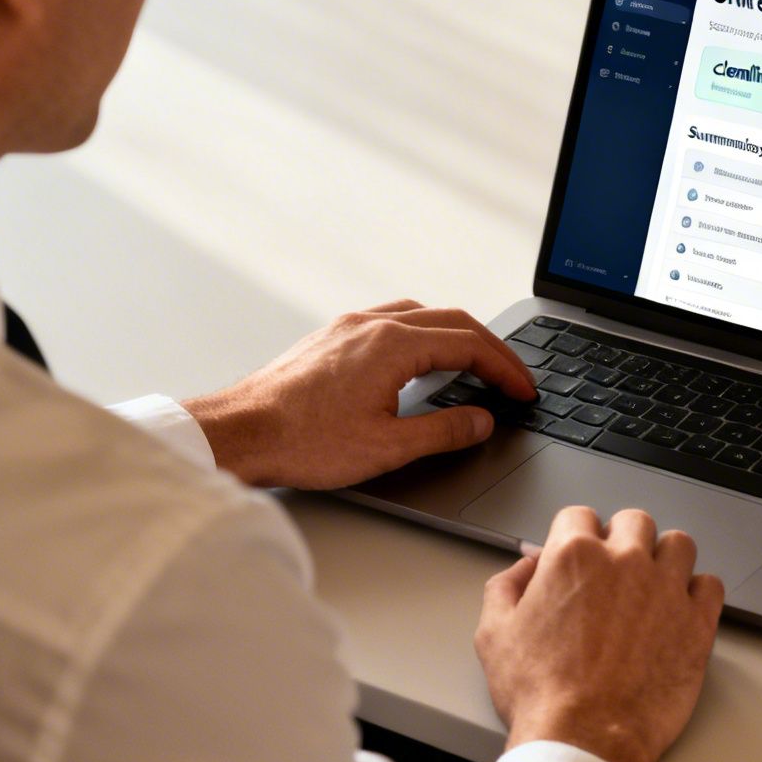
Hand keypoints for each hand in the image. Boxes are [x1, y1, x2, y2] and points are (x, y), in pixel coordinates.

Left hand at [182, 299, 535, 488]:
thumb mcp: (386, 447)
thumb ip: (443, 430)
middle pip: (451, 321)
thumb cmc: (300, 441)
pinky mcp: (329, 338)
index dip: (505, 368)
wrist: (238, 434)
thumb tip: (480, 420)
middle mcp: (371, 324)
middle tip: (512, 377)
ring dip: (455, 335)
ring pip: (420, 315)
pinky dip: (421, 334)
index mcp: (392, 345)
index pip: (469, 344)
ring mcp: (347, 326)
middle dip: (489, 348)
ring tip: (474, 365)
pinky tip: (418, 360)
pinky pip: (390, 320)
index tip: (523, 390)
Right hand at [475, 507, 725, 761]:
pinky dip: (698, 592)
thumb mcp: (493, 635)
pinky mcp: (697, 623)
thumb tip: (525, 568)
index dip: (575, 536)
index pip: (579, 516)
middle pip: (634, 522)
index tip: (578, 555)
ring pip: (679, 544)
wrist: (585, 741)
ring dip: (665, 558)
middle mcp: (625, 563)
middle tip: (615, 570)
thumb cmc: (541, 694)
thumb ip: (506, 586)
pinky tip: (682, 609)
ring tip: (653, 584)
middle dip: (622, 539)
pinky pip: (711, 585)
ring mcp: (666, 590)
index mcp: (574, 556)